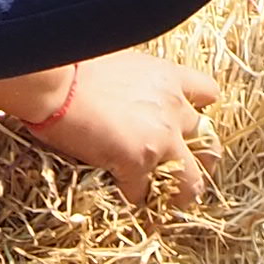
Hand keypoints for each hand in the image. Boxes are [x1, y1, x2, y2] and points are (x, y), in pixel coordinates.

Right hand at [0, 48, 222, 208]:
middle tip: (185, 172)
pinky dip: (135, 201)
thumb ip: (134, 81)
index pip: (208, 92)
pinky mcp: (137, 163)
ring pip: (191, 181)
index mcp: (169, 78)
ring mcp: (160, 139)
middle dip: (202, 160)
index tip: (188, 123)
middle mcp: (174, 108)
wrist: (55, 83)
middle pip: (209, 143)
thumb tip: (123, 92)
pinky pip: (143, 194)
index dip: (201, 110)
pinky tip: (125, 201)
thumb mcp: (117, 61)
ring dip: (180, 193)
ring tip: (168, 202)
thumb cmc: (72, 64)